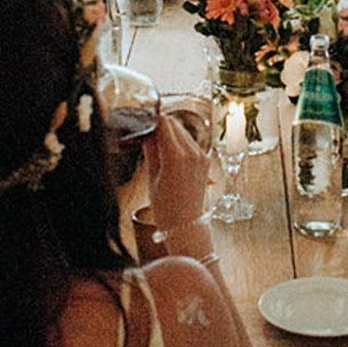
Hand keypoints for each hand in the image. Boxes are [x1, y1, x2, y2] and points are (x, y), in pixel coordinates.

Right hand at [142, 115, 209, 231]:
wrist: (186, 226)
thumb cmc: (166, 208)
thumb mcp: (151, 177)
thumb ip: (150, 150)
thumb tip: (146, 131)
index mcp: (176, 156)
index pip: (163, 123)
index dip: (151, 119)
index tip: (142, 120)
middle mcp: (192, 153)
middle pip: (174, 124)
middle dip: (159, 126)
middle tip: (145, 135)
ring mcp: (201, 156)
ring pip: (183, 132)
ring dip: (170, 133)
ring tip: (156, 148)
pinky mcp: (206, 161)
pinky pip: (190, 143)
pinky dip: (179, 143)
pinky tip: (169, 156)